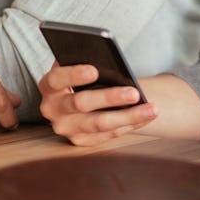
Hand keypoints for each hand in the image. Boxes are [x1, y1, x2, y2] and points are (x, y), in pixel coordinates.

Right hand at [38, 62, 156, 146]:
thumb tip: (107, 58)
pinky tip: (146, 116)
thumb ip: (83, 61)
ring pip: (99, 124)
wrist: (75, 99)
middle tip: (134, 92)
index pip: (57, 78)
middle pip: (81, 103)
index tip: (94, 70)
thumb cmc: (79, 76)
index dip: (74, 75)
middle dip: (110, 97)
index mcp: (48, 85)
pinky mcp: (80, 140)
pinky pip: (108, 134)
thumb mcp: (75, 65)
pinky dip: (129, 124)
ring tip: (151, 108)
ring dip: (128, 116)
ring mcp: (66, 127)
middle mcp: (52, 109)